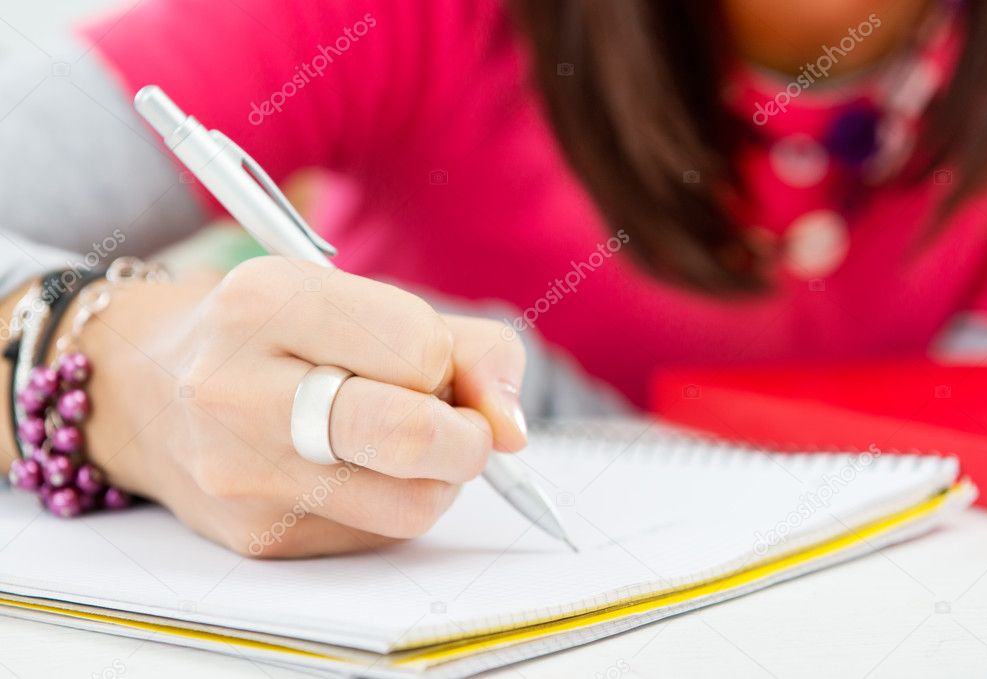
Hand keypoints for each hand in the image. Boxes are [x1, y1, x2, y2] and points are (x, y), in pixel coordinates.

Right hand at [68, 257, 526, 556]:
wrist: (141, 387)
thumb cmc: (269, 332)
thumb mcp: (355, 297)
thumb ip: (463, 345)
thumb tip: (514, 429)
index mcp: (266, 302)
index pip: (419, 349)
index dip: (449, 363)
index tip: (435, 364)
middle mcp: (238, 391)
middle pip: (413, 438)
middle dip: (469, 438)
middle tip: (464, 428)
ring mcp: (240, 474)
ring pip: (411, 504)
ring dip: (438, 476)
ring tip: (405, 445)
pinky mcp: (254, 536)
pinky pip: (376, 535)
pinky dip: (392, 501)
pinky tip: (356, 471)